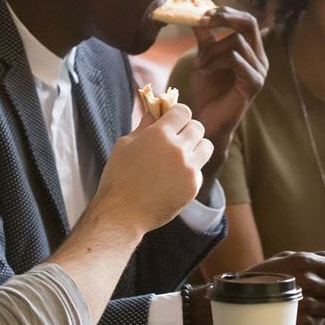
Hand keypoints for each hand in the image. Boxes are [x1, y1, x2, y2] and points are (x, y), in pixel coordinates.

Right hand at [93, 104, 213, 233]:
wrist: (123, 213)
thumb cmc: (118, 176)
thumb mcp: (124, 145)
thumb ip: (143, 126)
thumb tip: (155, 112)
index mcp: (159, 134)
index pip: (183, 111)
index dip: (177, 114)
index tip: (172, 120)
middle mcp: (178, 149)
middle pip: (197, 127)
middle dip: (187, 129)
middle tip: (177, 138)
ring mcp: (189, 168)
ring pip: (206, 146)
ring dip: (196, 146)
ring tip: (182, 155)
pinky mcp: (193, 186)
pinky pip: (200, 169)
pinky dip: (191, 170)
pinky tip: (175, 177)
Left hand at [188, 7, 268, 171]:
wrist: (206, 121)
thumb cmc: (207, 92)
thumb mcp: (204, 57)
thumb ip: (204, 36)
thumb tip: (197, 8)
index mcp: (251, 51)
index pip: (245, 20)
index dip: (225, 12)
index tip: (202, 12)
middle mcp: (260, 59)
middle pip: (249, 23)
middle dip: (224, 18)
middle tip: (203, 20)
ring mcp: (260, 72)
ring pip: (237, 42)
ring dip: (212, 49)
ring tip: (199, 64)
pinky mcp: (254, 84)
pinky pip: (237, 59)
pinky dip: (217, 60)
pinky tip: (205, 70)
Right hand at [246, 251, 324, 324]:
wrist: (238, 299)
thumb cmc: (266, 276)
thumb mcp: (290, 258)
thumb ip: (322, 257)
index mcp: (305, 261)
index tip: (323, 276)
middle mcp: (308, 281)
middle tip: (307, 290)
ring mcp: (305, 304)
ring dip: (319, 306)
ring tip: (299, 302)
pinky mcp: (301, 323)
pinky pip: (319, 322)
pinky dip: (310, 320)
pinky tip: (295, 314)